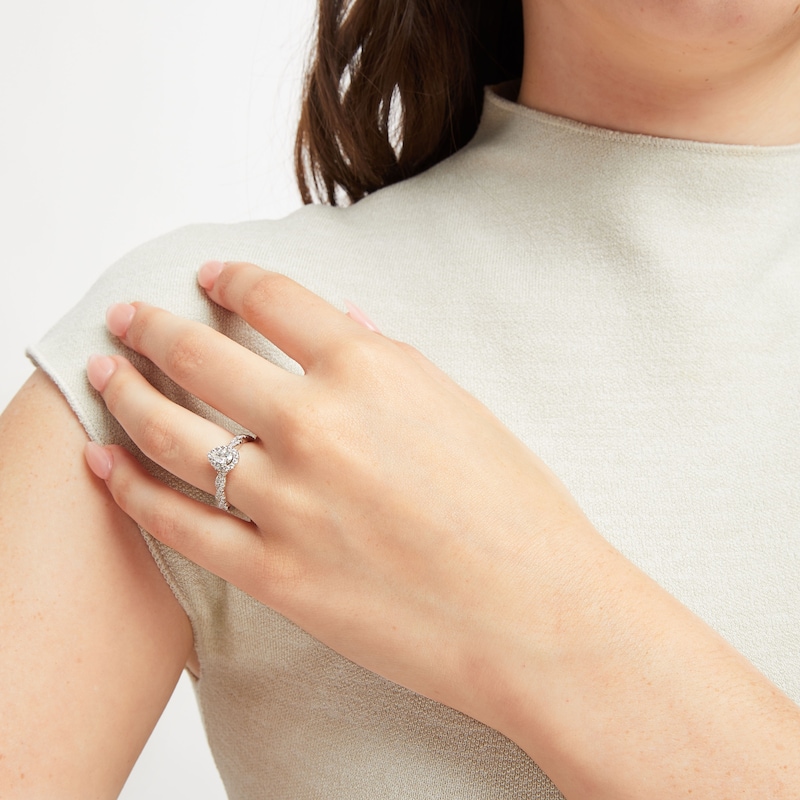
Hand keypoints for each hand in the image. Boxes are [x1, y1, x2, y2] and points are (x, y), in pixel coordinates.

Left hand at [83, 261, 799, 797]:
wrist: (536, 614)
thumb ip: (390, 360)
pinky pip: (180, 523)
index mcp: (371, 370)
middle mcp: (317, 425)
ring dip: (125, 396)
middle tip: (127, 316)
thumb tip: (341, 321)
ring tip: (102, 376)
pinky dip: (131, 490)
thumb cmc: (517, 511)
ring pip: (173, 434)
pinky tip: (103, 464)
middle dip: (153, 326)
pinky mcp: (274, 574)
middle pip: (201, 355)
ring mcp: (287, 502)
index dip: (232, 278)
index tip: (210, 275)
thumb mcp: (460, 410)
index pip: (274, 298)